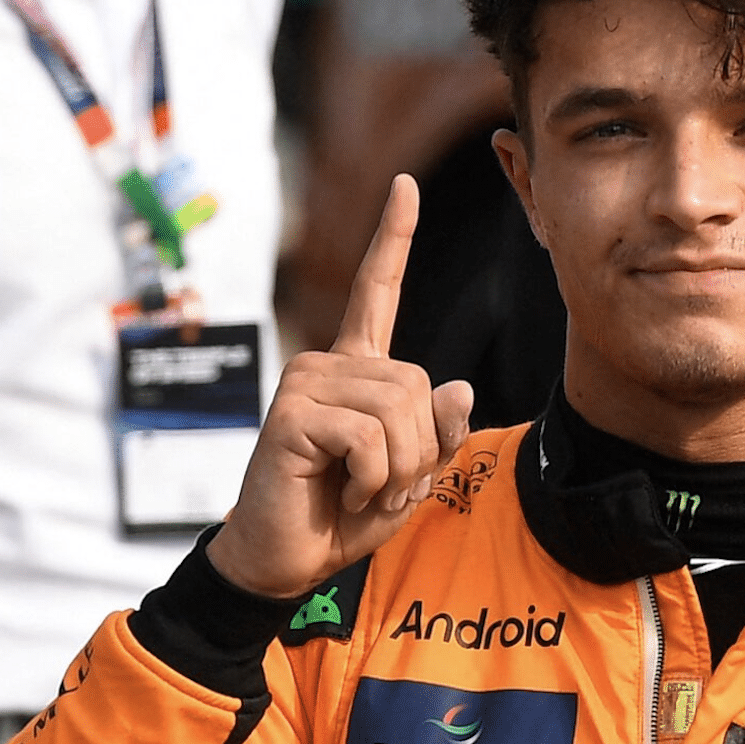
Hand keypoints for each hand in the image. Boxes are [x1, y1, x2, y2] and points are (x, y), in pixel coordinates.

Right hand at [208, 175, 472, 597]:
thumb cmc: (346, 512)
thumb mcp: (412, 473)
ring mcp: (305, 382)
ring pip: (399, 412)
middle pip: (418, 385)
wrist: (287, 558)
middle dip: (418, 450)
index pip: (376, 291)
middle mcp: (328, 363)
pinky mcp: (292, 414)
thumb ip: (439, 433)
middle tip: (381, 483)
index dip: (394, 238)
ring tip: (359, 487)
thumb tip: (458, 385)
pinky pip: (370, 438)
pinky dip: (373, 477)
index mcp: (358, 368)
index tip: (405, 185)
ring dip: (397, 469)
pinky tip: (340, 489)